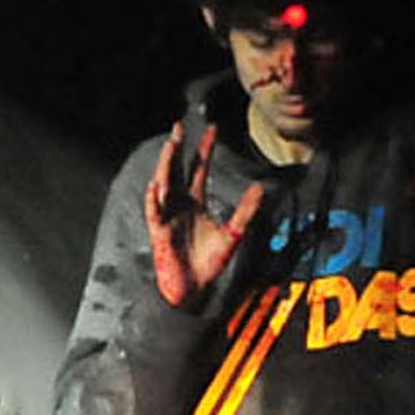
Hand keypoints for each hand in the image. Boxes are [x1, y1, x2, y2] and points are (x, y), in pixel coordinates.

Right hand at [144, 122, 263, 307]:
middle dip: (178, 148)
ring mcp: (168, 216)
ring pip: (164, 184)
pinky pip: (155, 212)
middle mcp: (179, 204)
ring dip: (166, 165)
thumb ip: (245, 211)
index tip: (210, 129)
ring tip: (172, 146)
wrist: (195, 288)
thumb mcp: (233, 234)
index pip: (199, 169)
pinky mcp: (160, 232)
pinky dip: (154, 199)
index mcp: (196, 202)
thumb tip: (259, 189)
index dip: (204, 149)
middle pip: (177, 169)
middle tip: (179, 126)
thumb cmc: (209, 263)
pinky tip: (157, 186)